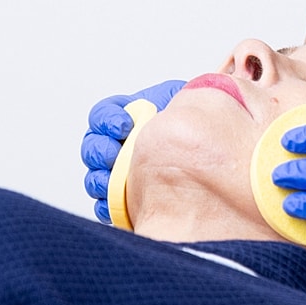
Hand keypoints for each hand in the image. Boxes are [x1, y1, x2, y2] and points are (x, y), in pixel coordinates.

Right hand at [80, 80, 185, 221]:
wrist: (212, 163)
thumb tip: (167, 102)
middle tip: (113, 155)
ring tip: (112, 182)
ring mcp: (122, 174)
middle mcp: (122, 146)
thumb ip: (172, 97)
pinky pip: (106, 206)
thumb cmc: (199, 129)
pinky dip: (106, 206)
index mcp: (131, 118)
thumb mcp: (187, 102)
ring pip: (95, 177)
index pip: (103, 116)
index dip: (106, 120)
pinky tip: (118, 203)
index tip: (122, 126)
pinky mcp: (128, 202)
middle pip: (93, 147)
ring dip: (99, 179)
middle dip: (99, 151)